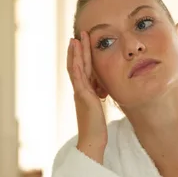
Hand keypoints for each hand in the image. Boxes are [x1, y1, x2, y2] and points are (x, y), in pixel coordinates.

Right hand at [67, 31, 107, 162]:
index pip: (81, 70)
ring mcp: (80, 93)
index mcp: (84, 92)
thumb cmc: (97, 128)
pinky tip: (76, 56)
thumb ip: (98, 98)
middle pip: (76, 65)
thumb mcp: (99, 108)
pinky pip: (78, 78)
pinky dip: (76, 66)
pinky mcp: (83, 97)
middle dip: (77, 50)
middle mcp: (80, 91)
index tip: (82, 43)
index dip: (81, 56)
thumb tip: (102, 93)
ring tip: (76, 39)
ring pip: (75, 69)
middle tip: (77, 35)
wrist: (92, 141)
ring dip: (75, 53)